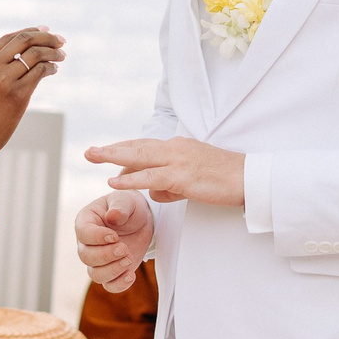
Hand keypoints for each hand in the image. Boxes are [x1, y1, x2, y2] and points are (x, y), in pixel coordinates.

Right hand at [0, 28, 63, 171]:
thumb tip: (29, 49)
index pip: (9, 38)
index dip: (30, 31)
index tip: (46, 30)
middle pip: (24, 40)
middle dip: (46, 37)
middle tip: (61, 39)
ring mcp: (3, 79)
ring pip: (35, 54)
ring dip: (52, 52)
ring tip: (61, 55)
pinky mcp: (17, 94)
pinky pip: (40, 71)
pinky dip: (50, 67)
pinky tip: (54, 69)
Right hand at [75, 191, 153, 290]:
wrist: (142, 220)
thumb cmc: (129, 206)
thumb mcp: (126, 200)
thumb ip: (120, 206)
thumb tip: (111, 217)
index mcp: (86, 221)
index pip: (83, 233)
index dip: (97, 237)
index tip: (115, 236)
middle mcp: (87, 243)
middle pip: (86, 256)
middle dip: (106, 255)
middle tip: (124, 248)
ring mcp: (98, 259)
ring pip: (95, 274)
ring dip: (113, 270)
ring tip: (129, 258)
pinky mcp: (112, 271)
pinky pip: (109, 285)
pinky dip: (120, 284)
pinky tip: (131, 275)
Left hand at [86, 138, 244, 207]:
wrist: (249, 178)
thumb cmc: (225, 180)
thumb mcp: (194, 180)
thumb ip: (173, 185)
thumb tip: (156, 193)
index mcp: (179, 147)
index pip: (145, 146)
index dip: (124, 149)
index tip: (106, 151)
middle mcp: (176, 149)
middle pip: (137, 147)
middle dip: (111, 149)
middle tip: (89, 151)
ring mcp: (179, 161)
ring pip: (139, 157)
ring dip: (114, 157)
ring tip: (93, 157)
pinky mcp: (184, 176)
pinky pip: (151, 177)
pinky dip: (131, 178)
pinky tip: (116, 180)